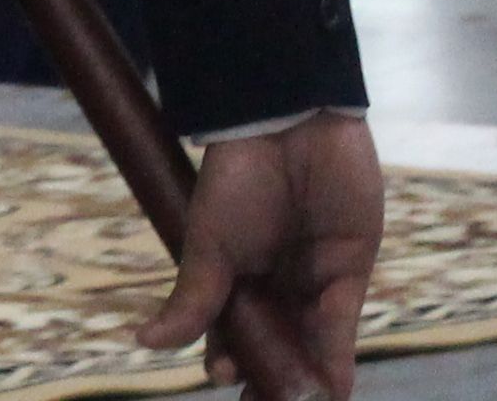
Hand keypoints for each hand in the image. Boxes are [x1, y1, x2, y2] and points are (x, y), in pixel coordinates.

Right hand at [134, 114, 378, 391]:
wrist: (288, 123)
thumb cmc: (237, 176)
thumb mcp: (207, 242)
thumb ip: (193, 300)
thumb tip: (145, 343)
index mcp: (235, 269)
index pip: (230, 328)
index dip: (228, 358)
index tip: (222, 378)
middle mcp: (275, 279)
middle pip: (273, 342)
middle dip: (268, 378)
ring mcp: (314, 277)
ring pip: (309, 343)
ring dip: (303, 378)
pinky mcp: (351, 271)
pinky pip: (343, 327)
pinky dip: (337, 362)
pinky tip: (331, 393)